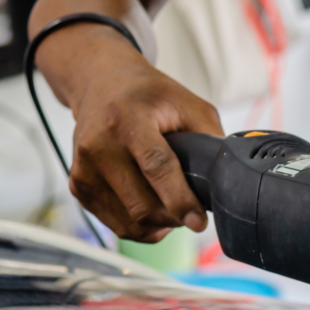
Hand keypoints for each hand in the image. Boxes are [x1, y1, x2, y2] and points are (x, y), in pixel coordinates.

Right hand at [41, 28, 223, 242]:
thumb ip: (210, 140)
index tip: (199, 222)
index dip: (180, 200)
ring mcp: (83, 168)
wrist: (100, 83)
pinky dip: (142, 226)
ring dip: (160, 225)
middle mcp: (98, 144)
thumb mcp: (188, 104)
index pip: (156, 167)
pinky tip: (154, 210)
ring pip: (131, 222)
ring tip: (174, 208)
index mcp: (127, 119)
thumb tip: (230, 179)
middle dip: (175, 218)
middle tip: (193, 211)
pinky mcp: (78, 186)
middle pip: (143, 205)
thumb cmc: (149, 97)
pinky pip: (118, 224)